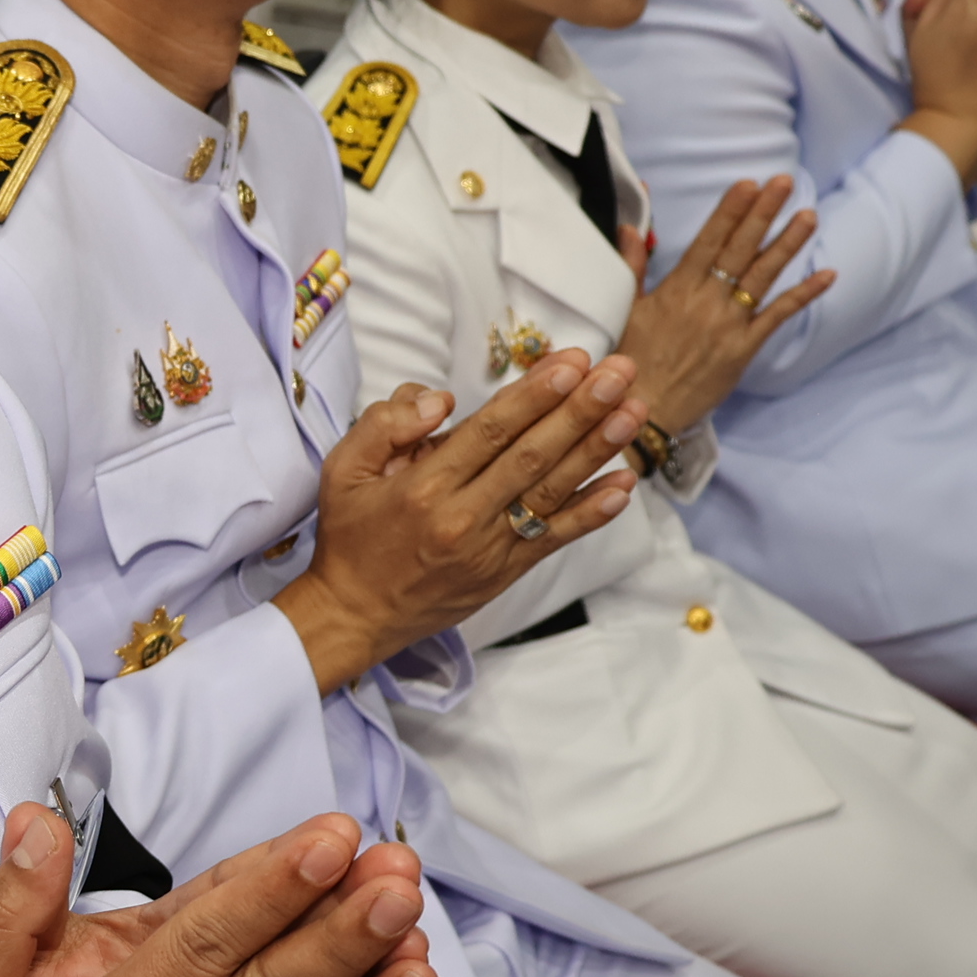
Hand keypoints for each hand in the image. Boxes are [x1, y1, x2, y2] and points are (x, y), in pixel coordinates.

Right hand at [276, 352, 641, 692]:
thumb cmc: (350, 536)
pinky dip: (593, 512)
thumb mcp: (343, 470)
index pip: (490, 431)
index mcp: (422, 487)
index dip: (535, 394)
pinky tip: (624, 483)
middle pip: (532, 455)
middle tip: (619, 373)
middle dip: (580, 410)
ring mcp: (489, 548)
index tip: (572, 362)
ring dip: (597, 449)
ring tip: (633, 411)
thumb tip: (439, 401)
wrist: (354, 615)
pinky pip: (555, 538)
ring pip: (552, 492)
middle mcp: (462, 517)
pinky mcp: (505, 571)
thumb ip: (384, 424)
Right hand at [609, 177, 832, 432]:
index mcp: (676, 288)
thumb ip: (633, 264)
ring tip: (808, 215)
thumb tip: (631, 227)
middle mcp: (706, 301)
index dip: (730, 211)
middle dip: (763, 213)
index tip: (748, 184)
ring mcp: (728, 324)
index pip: (708, 239)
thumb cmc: (631, 359)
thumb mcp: (627, 308)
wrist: (643, 409)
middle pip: (740, 249)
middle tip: (784, 183)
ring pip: (763, 276)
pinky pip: (778, 316)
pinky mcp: (744, 349)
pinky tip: (827, 274)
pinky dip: (803, 295)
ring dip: (787, 243)